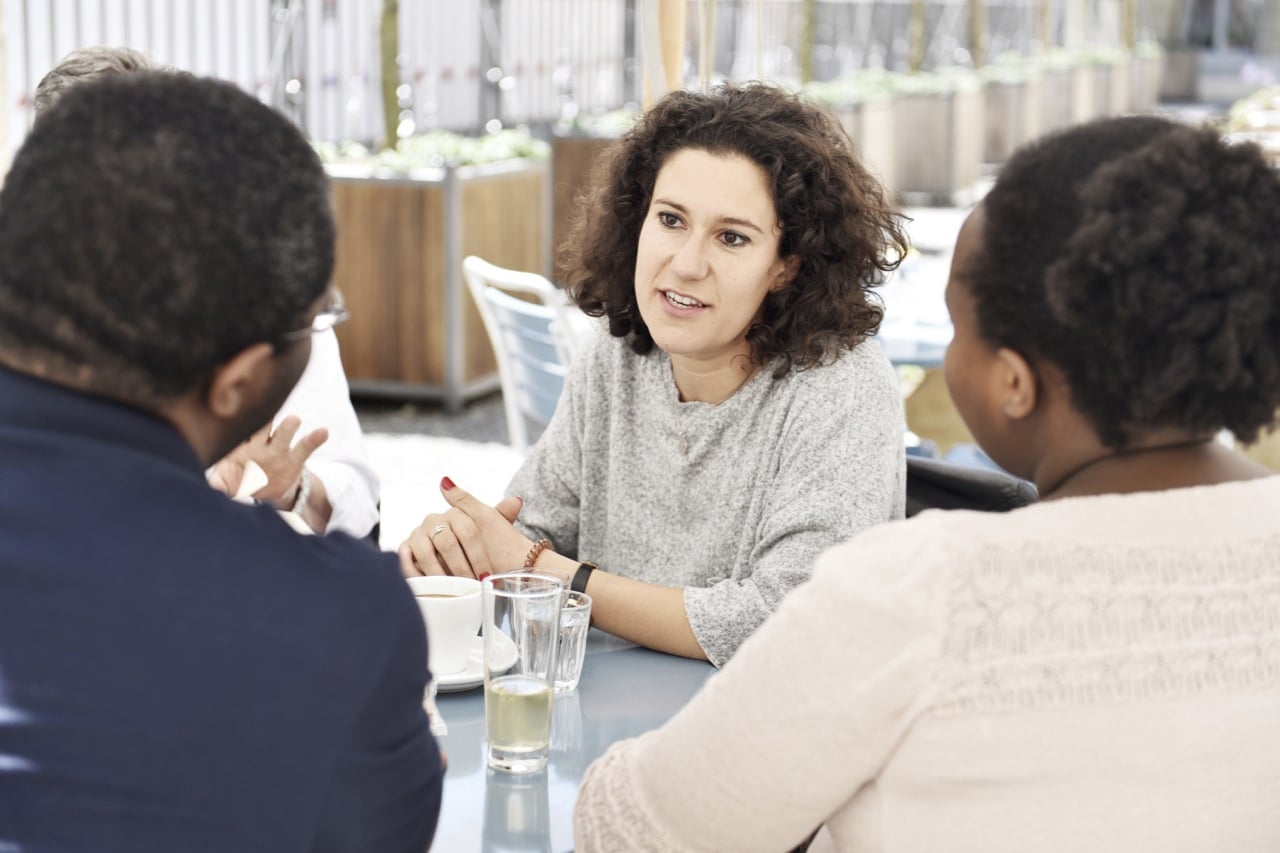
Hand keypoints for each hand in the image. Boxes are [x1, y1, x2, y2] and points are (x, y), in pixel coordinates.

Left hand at [207, 415, 328, 506]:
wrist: (263, 491)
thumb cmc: (239, 482)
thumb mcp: (226, 482)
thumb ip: (217, 484)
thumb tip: (207, 489)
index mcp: (239, 447)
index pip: (237, 432)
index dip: (235, 425)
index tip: (232, 416)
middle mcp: (260, 443)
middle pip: (261, 428)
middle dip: (263, 421)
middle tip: (264, 412)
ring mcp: (279, 450)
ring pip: (283, 434)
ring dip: (287, 427)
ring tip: (294, 420)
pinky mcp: (295, 459)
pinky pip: (305, 447)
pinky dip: (315, 439)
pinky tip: (323, 432)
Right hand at [398, 477, 527, 578]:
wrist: (455, 558)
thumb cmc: (476, 544)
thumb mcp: (491, 527)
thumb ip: (503, 514)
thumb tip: (515, 500)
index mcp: (457, 513)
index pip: (469, 532)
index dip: (478, 556)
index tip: (486, 575)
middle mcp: (435, 519)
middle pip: (448, 544)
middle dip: (460, 568)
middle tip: (469, 586)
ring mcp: (418, 533)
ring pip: (427, 554)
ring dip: (440, 574)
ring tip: (451, 590)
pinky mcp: (404, 547)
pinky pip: (406, 561)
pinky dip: (417, 575)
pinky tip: (429, 588)